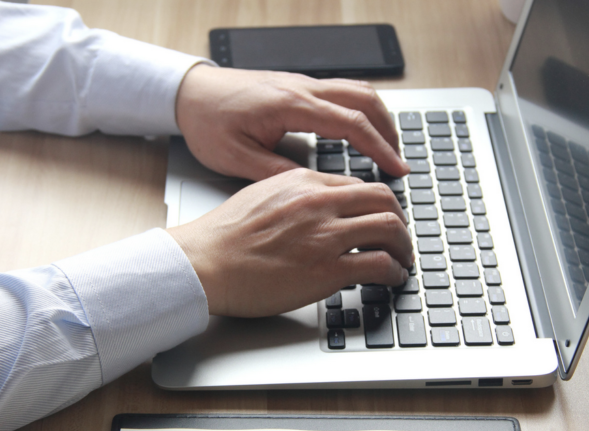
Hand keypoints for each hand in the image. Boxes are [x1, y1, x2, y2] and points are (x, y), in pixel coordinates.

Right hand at [167, 169, 412, 316]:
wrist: (204, 262)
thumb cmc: (225, 235)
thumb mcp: (263, 195)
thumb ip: (296, 196)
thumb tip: (318, 205)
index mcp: (304, 183)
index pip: (358, 186)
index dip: (377, 205)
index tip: (381, 218)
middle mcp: (321, 203)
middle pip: (384, 200)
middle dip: (400, 220)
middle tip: (401, 237)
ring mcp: (326, 235)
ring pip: (389, 228)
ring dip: (403, 247)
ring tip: (402, 260)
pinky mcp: (327, 269)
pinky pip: (379, 264)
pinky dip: (393, 271)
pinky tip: (391, 278)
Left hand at [175, 65, 408, 180]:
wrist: (189, 93)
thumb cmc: (208, 122)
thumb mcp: (237, 158)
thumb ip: (278, 173)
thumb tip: (316, 189)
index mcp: (290, 105)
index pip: (350, 123)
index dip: (379, 147)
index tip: (396, 169)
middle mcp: (301, 88)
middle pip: (364, 100)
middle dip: (389, 131)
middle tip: (400, 161)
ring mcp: (301, 84)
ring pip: (356, 91)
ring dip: (378, 118)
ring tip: (388, 148)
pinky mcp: (297, 87)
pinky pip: (341, 92)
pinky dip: (361, 111)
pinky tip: (361, 131)